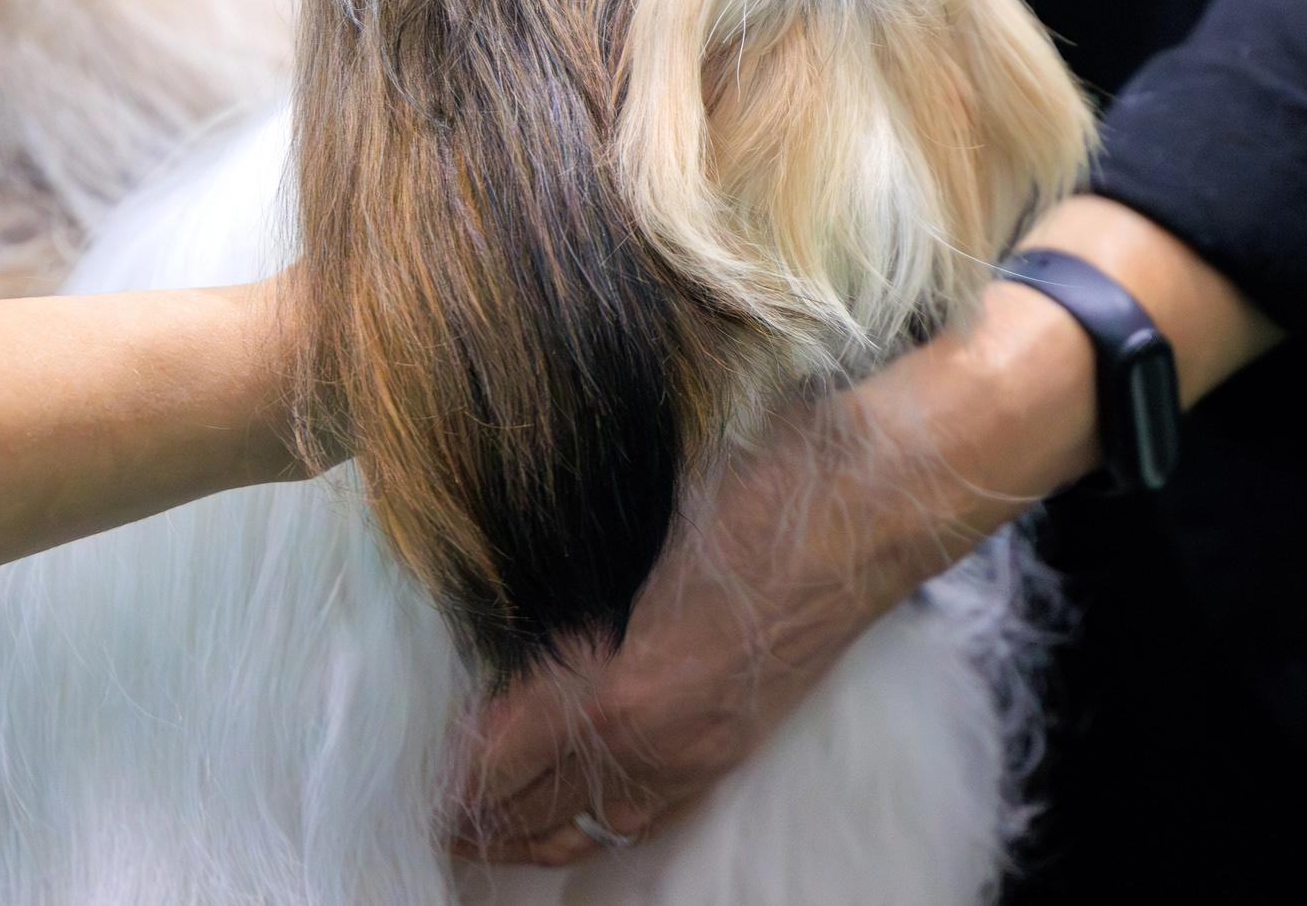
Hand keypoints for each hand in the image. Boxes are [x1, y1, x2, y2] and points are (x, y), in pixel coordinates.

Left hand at [449, 194, 1276, 865]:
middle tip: (429, 818)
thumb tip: (489, 614)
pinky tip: (590, 816)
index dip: (459, 769)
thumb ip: (564, 581)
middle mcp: (670, 731)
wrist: (894, 480)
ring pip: (608, 821)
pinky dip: (607, 824)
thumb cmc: (769, 472)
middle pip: (553, 808)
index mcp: (632, 680)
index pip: (513, 753)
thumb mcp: (642, 511)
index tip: (411, 768)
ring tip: (485, 834)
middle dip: (486, 820)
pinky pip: (659, 807)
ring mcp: (715, 739)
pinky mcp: (748, 728)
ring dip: (541, 835)